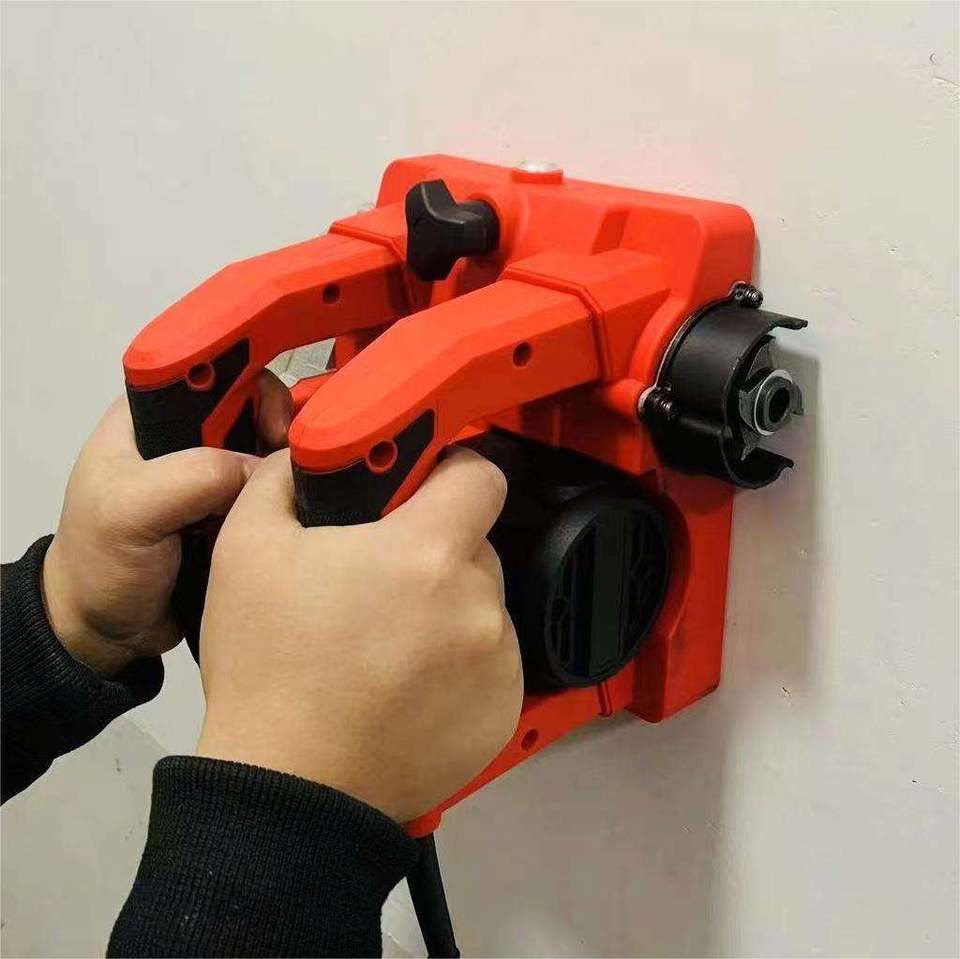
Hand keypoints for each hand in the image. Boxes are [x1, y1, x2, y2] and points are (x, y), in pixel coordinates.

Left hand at [42, 375, 291, 676]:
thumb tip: (260, 468)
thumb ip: (191, 477)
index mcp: (149, 416)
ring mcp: (212, 475)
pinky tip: (290, 513)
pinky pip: (272, 491)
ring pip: (267, 450)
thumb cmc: (99, 565)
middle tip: (289, 460)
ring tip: (291, 491)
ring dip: (284, 469)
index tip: (271, 421)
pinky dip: (286, 499)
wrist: (107, 629)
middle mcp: (184, 437)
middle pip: (250, 407)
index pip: (210, 372)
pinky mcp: (234, 509)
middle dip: (277, 429)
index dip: (248, 385)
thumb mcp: (129, 511)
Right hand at [196, 447, 522, 822]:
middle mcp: (478, 604)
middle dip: (435, 551)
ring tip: (389, 645)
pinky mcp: (504, 710)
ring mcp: (499, 662)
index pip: (480, 475)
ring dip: (449, 609)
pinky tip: (409, 687)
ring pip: (483, 605)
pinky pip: (491, 662)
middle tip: (379, 583)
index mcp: (427, 553)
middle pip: (475, 546)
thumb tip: (305, 455)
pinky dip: (460, 664)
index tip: (421, 489)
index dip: (451, 470)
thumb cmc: (269, 667)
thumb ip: (281, 479)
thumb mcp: (246, 550)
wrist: (292, 790)